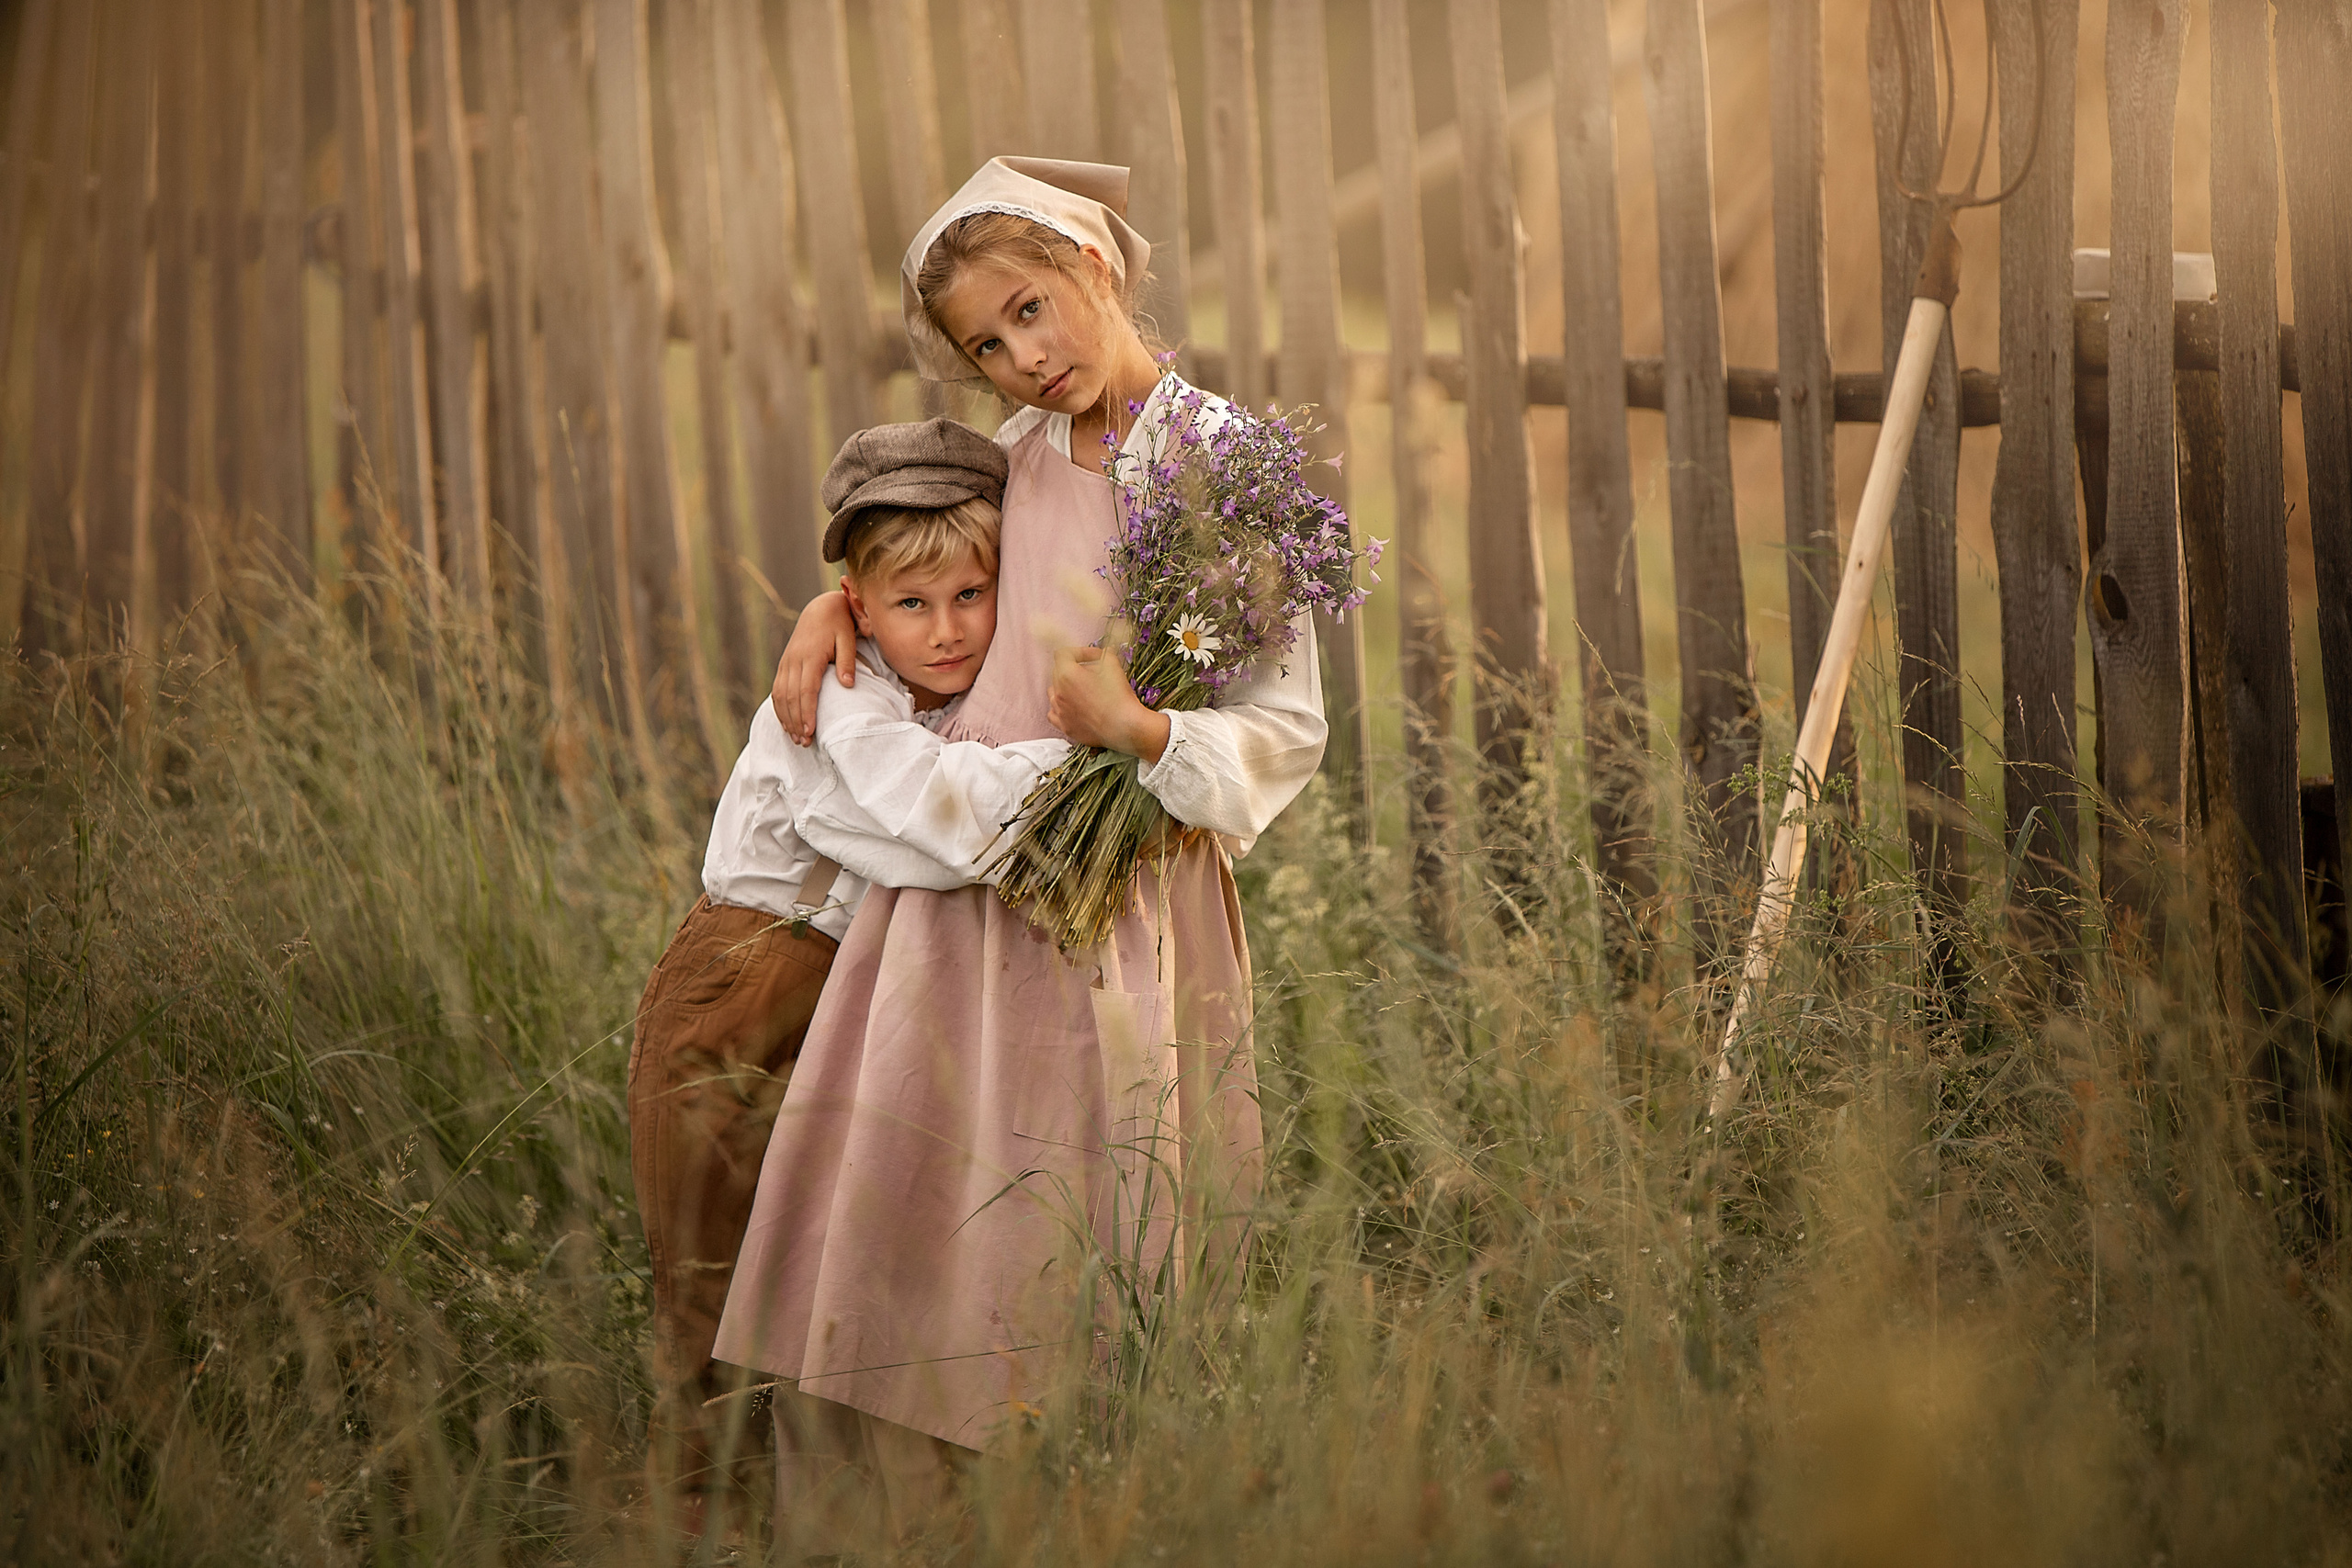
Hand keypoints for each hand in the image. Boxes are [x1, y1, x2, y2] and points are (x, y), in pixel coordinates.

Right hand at [772, 591, 857, 743]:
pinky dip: (780, 708)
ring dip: (786, 718)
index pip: (806, 689)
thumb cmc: (839, 624)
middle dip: (796, 722)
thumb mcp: (848, 638)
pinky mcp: (784, 664)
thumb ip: (847, 660)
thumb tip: (848, 684)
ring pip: (780, 695)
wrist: (820, 609)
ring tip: (796, 739)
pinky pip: (777, 689)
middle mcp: (794, 660)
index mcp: (810, 655)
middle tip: (804, 743)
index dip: (807, 712)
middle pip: (791, 697)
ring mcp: (786, 662)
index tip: (810, 731)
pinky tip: (786, 723)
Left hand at [1048, 646, 1170, 763]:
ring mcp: (1060, 711)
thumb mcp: (1114, 666)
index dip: (1080, 652)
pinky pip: (1053, 713)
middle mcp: (1059, 692)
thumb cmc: (1118, 697)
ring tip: (1083, 689)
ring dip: (1065, 687)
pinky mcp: (1065, 727)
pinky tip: (1073, 706)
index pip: (1064, 654)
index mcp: (1067, 674)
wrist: (1124, 727)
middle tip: (1094, 672)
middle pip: (1058, 671)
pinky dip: (1061, 707)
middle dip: (1074, 668)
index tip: (1095, 657)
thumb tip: (1105, 653)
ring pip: (1053, 692)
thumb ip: (1106, 655)